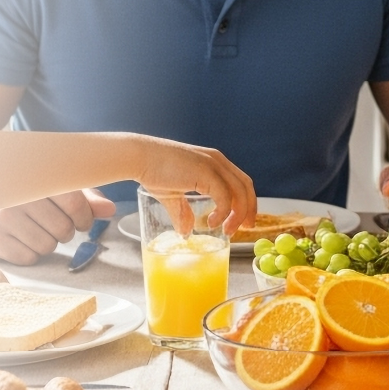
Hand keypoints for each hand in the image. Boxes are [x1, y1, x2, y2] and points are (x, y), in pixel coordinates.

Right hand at [0, 189, 116, 264]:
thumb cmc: (25, 197)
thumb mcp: (56, 189)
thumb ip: (85, 198)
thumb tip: (109, 210)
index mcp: (37, 176)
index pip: (75, 203)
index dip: (84, 218)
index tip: (81, 221)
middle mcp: (17, 194)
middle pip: (63, 229)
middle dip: (65, 232)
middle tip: (53, 225)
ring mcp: (1, 216)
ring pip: (47, 246)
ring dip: (47, 243)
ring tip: (35, 231)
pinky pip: (28, 258)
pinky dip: (29, 254)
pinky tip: (20, 240)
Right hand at [134, 138, 257, 236]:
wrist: (139, 157)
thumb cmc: (153, 171)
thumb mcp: (172, 194)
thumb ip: (182, 212)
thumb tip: (185, 232)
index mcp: (214, 162)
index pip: (241, 181)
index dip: (247, 202)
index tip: (244, 221)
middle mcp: (217, 161)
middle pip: (246, 186)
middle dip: (249, 209)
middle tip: (245, 229)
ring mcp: (213, 165)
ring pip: (240, 192)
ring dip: (237, 215)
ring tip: (226, 230)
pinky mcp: (205, 172)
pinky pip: (224, 196)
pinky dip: (223, 213)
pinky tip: (212, 222)